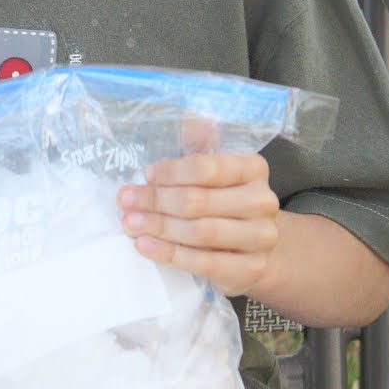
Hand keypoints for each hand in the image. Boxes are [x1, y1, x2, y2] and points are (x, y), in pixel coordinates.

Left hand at [117, 150, 279, 297]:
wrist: (254, 247)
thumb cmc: (225, 201)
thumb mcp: (215, 169)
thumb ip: (200, 145)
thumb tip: (189, 119)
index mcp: (253, 168)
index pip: (207, 167)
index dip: (171, 172)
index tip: (146, 175)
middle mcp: (262, 201)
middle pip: (199, 201)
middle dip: (156, 201)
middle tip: (126, 201)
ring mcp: (260, 237)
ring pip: (201, 232)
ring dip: (159, 227)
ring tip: (130, 223)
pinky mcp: (250, 270)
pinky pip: (205, 263)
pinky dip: (171, 255)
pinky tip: (146, 246)